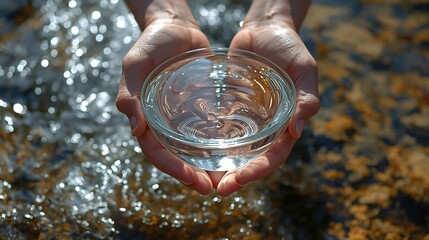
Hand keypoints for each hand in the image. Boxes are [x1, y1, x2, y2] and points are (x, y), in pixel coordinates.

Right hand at [116, 17, 219, 194]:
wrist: (175, 26)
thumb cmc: (151, 44)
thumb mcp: (135, 65)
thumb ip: (130, 94)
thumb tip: (136, 131)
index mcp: (145, 118)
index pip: (156, 152)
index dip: (173, 169)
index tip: (194, 180)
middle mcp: (165, 122)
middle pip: (176, 156)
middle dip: (193, 174)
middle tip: (213, 188)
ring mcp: (183, 116)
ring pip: (193, 148)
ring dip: (207, 165)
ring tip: (227, 178)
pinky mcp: (201, 106)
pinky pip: (208, 128)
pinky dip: (218, 143)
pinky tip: (235, 152)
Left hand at [216, 23, 319, 195]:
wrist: (264, 26)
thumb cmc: (289, 46)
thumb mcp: (305, 69)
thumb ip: (306, 98)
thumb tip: (297, 131)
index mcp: (286, 122)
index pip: (273, 155)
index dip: (257, 171)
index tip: (237, 181)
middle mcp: (266, 124)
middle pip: (252, 158)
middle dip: (237, 176)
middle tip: (217, 189)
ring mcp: (248, 116)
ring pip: (235, 147)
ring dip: (221, 163)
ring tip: (200, 176)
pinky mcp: (231, 103)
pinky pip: (221, 124)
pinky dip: (211, 138)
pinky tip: (193, 147)